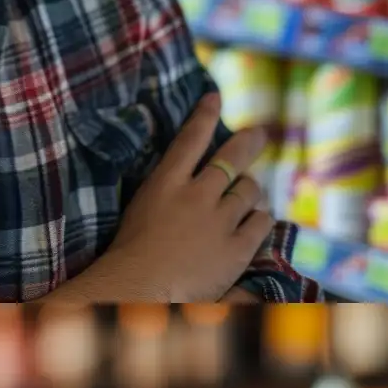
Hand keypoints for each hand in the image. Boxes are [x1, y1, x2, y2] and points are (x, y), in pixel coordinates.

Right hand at [56, 92, 273, 302]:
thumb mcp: (139, 213)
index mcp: (165, 185)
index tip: (214, 97)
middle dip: (248, 142)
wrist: (136, 290)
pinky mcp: (238, 247)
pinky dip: (259, 219)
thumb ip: (165, 195)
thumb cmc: (126, 258)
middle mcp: (196, 195)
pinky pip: (262, 222)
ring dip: (249, 191)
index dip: (204, 115)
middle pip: (232, 159)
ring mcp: (220, 220)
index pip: (189, 140)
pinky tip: (254, 222)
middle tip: (258, 134)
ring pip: (250, 190)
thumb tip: (187, 181)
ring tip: (246, 195)